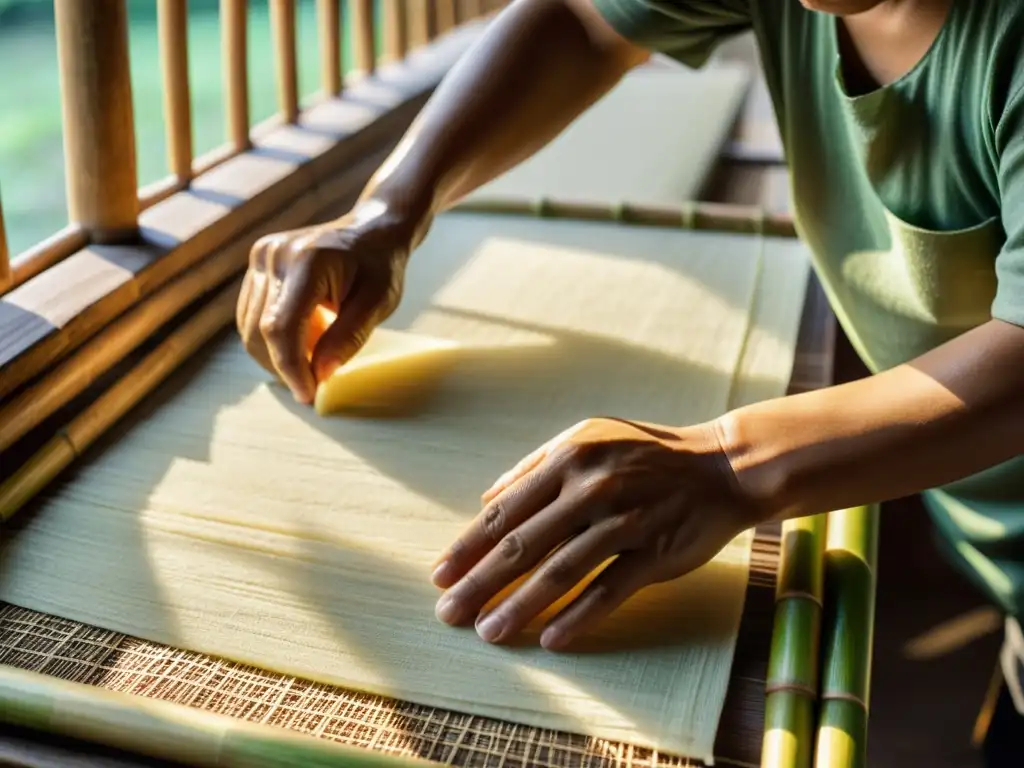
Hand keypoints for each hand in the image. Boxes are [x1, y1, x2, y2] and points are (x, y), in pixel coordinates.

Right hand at [236, 201, 416, 402]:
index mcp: (306, 261)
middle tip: (314, 384)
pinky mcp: (257, 264)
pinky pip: (252, 314)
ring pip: (249, 327)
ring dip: (278, 354)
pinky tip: (306, 336)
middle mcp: (275, 255)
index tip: (308, 395)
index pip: (281, 327)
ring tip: (315, 353)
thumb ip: (349, 337)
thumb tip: (321, 374)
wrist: (371, 230)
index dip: (290, 367)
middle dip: (284, 366)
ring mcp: (262, 257)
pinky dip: (275, 338)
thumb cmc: (380, 266)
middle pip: (259, 331)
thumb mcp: (379, 302)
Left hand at [430, 417, 762, 649]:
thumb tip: (487, 500)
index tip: (440, 575)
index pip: (505, 511)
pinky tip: (551, 639)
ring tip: (489, 633)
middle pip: (524, 545)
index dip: (469, 546)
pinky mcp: (656, 551)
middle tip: (448, 614)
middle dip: (480, 583)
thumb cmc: (644, 454)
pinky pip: (610, 589)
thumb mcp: (587, 439)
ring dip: (521, 606)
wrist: (721, 466)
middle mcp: (592, 488)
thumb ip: (535, 466)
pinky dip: (579, 616)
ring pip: (562, 571)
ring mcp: (625, 521)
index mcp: (568, 460)